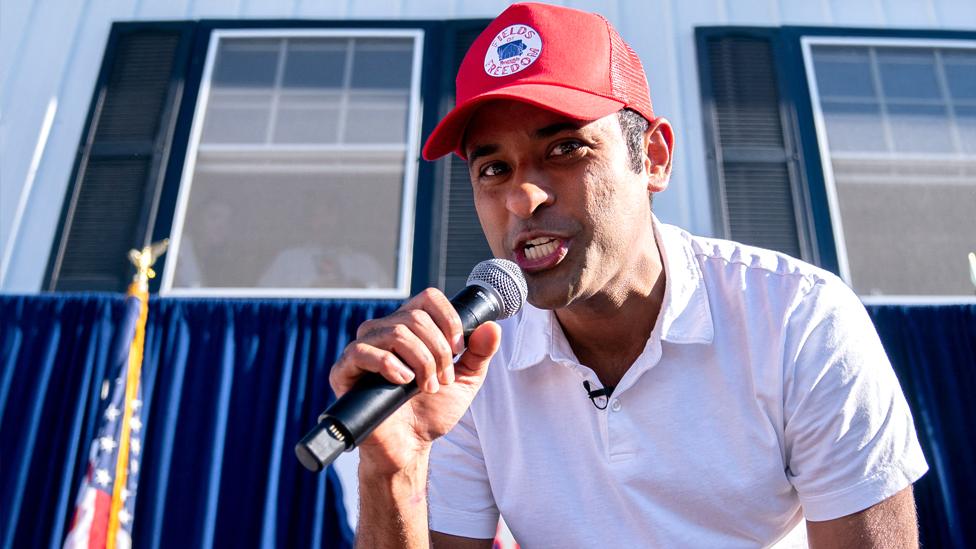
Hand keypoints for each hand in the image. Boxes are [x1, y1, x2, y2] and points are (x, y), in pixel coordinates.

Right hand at [328, 289, 501, 474]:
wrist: (410, 446)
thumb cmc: (431, 412)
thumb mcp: (465, 381)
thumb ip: (479, 354)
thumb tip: (493, 327)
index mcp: (410, 328)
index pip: (428, 298)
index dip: (448, 319)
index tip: (458, 350)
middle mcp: (384, 331)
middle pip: (415, 317)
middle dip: (437, 351)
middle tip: (442, 380)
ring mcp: (363, 349)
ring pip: (395, 332)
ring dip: (420, 362)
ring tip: (426, 387)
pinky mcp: (345, 371)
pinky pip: (363, 351)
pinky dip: (390, 366)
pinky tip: (403, 382)